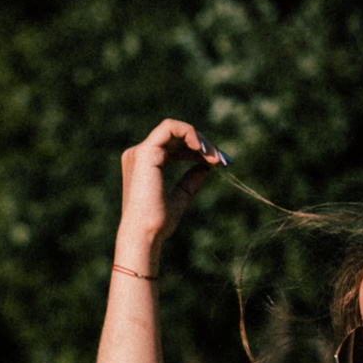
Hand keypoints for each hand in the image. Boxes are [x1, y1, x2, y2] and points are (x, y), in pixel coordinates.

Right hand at [117, 119, 225, 262]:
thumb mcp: (179, 198)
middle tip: (224, 161)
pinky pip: (170, 128)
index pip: (174, 147)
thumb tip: (204, 167)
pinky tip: (203, 149)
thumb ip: (189, 182)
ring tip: (216, 158)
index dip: (198, 151)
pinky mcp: (145, 152)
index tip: (220, 163)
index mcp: (144, 165)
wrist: (145, 234)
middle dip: (204, 145)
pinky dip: (190, 133)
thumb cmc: (158, 223)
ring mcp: (140, 151)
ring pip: (176, 130)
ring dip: (200, 140)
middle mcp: (138, 155)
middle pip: (177, 137)